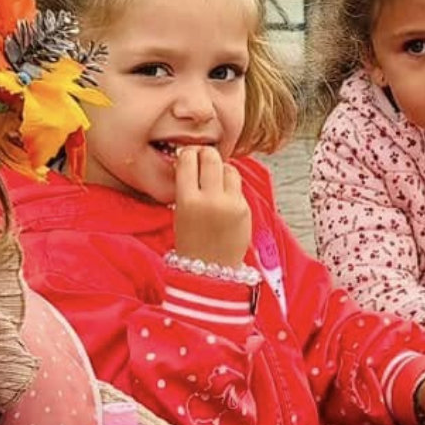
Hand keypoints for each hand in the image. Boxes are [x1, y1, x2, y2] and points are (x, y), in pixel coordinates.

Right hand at [169, 146, 250, 267]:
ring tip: (215, 178)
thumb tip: (192, 160)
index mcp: (187, 200)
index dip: (188, 153)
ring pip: (229, 168)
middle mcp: (210, 199)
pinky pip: (238, 186)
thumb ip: (186, 187)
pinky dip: (231, 186)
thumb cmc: (191, 242)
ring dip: (221, 168)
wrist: (210, 271)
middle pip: (211, 157)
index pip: (188, 160)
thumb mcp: (179, 213)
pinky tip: (224, 195)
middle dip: (206, 154)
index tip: (188, 155)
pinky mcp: (245, 209)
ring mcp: (230, 204)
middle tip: (203, 158)